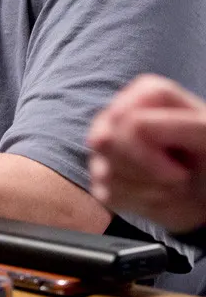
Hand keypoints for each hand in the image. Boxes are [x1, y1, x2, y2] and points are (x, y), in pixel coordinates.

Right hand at [87, 75, 205, 232]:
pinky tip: (155, 194)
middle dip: (146, 170)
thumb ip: (173, 123)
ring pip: (106, 171)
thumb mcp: (204, 135)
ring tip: (169, 185)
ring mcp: (106, 145)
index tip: (180, 169)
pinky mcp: (101, 175)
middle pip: (107, 142)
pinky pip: (106, 193)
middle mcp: (118, 114)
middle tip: (176, 176)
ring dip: (147, 188)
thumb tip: (129, 125)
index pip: (126, 121)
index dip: (150, 152)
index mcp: (144, 94)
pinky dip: (137, 202)